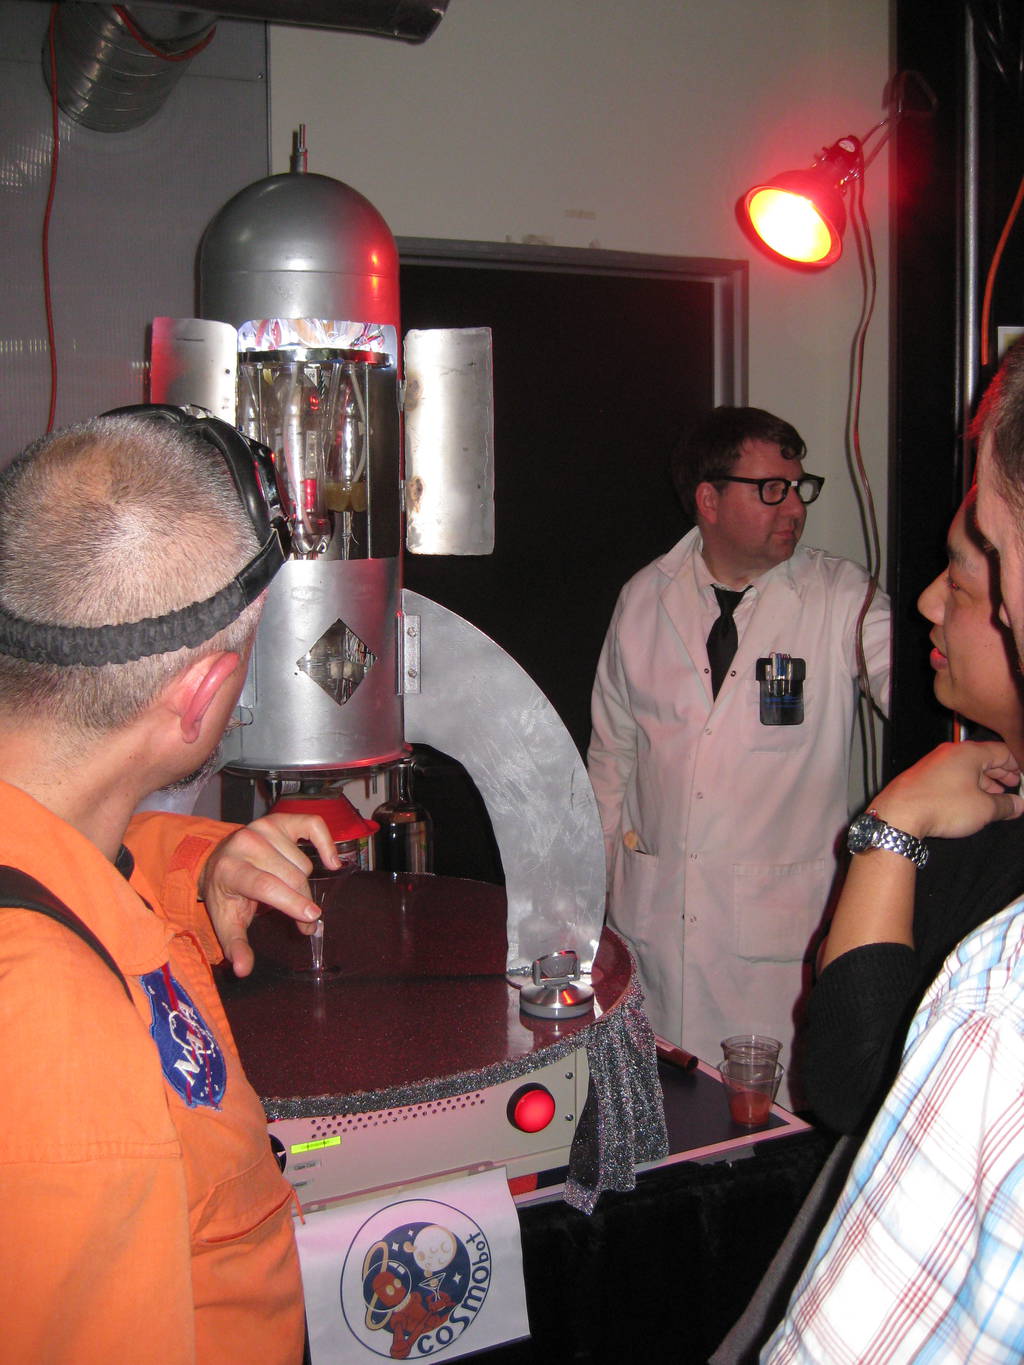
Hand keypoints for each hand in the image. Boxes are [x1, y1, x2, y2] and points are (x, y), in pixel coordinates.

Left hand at [198, 813, 341, 976]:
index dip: (291, 902)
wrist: (218, 859)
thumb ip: (236, 946)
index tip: (311, 918)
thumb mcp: (226, 922)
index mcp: (230, 869)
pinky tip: (331, 861)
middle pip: (291, 877)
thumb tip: (243, 971)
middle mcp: (246, 843)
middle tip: (305, 921)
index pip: (265, 885)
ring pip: (303, 862)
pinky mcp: (280, 819)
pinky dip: (326, 843)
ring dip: (303, 881)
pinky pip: (314, 826)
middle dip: (301, 901)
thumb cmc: (227, 894)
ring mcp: (264, 828)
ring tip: (293, 891)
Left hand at [873, 740, 1023, 840]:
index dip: (1016, 766)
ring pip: (966, 769)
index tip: (1022, 778)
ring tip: (995, 798)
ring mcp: (934, 764)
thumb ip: (1005, 805)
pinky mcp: (923, 778)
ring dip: (983, 783)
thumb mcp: (984, 809)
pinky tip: (970, 802)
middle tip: (1013, 786)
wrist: (899, 814)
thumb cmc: (940, 805)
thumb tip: (1016, 805)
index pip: (1002, 752)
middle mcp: (950, 753)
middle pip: (984, 759)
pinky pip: (951, 778)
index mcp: (969, 752)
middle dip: (1001, 774)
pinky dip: (965, 787)